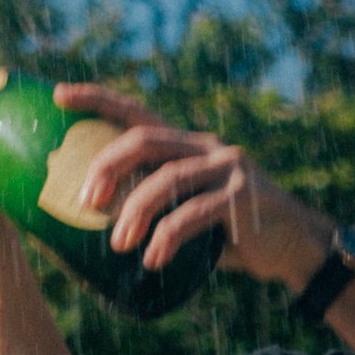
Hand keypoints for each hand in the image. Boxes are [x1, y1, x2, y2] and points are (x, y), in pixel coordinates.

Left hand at [57, 83, 330, 290]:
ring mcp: (229, 168)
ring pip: (167, 179)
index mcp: (189, 145)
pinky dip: (168, 237)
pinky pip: (194, 214)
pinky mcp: (244, 197)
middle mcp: (208, 147)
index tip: (59, 95)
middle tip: (85, 201)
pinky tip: (154, 260)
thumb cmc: (233, 234)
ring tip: (117, 244)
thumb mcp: (192, 211)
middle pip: (145, 141)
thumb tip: (99, 225)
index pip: (137, 114)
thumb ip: (160, 206)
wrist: (295, 249)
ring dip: (135, 212)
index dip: (98, 100)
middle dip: (107, 167)